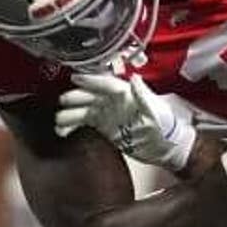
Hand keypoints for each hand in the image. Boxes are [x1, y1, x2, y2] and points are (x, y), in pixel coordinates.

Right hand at [56, 67, 196, 171]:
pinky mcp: (104, 127)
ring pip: (83, 110)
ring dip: (70, 114)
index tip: (76, 78)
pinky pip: (84, 123)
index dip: (91, 80)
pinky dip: (72, 127)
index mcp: (126, 94)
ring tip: (58, 122)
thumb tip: (134, 79)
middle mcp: (114, 101)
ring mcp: (108, 114)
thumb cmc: (166, 127)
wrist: (167, 148)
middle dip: (75, 97)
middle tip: (63, 102)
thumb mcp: (157, 112)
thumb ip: (144, 96)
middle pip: (90, 96)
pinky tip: (63, 132)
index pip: (106, 84)